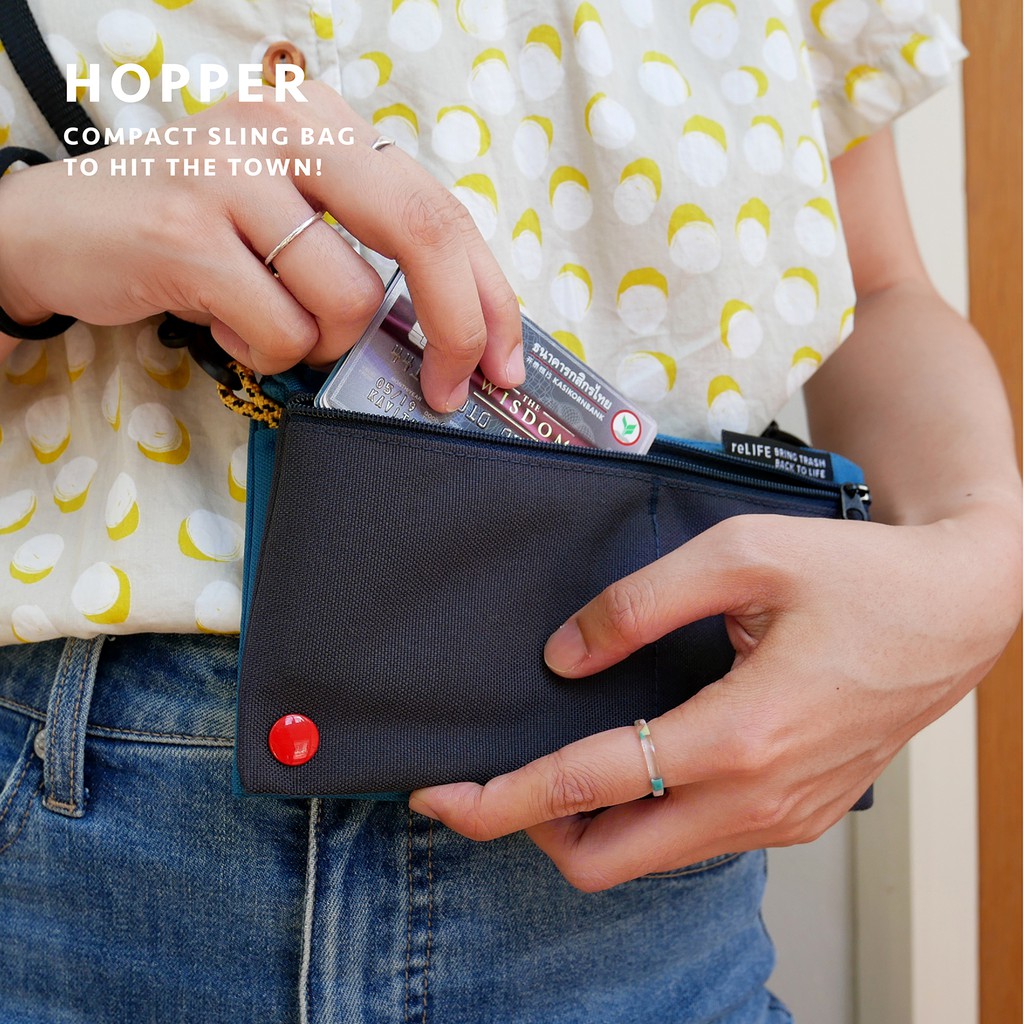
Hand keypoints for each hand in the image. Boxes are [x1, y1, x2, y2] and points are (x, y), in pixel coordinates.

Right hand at [0, 82, 522, 409]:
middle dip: (456, 328)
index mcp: (326, 124)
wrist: (57, 227)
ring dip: (321, 345)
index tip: (505, 364)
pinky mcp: (189, 233)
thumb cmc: (193, 232)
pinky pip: (282, 333)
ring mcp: (235, 175)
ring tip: (266, 321)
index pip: (442, 209)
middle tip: (449, 391)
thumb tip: (452, 334)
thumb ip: (363, 247)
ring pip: (347, 302)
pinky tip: (226, 324)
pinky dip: (265, 353)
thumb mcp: (287, 214)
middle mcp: (288, 128)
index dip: (489, 295)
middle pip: (424, 232)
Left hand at [409, 508, 1019, 889]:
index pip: (588, 787)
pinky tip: (632, 762)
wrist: (957, 609)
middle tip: (496, 776)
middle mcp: (759, 798)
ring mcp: (781, 817)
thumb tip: (563, 657)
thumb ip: (639, 605)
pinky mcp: (795, 815)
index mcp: (740, 734)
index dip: (501, 798)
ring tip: (558, 762)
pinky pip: (695, 840)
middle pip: (606, 861)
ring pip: (650, 858)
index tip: (438, 797)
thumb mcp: (741, 556)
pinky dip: (645, 816)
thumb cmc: (858, 574)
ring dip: (589, 824)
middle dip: (533, 830)